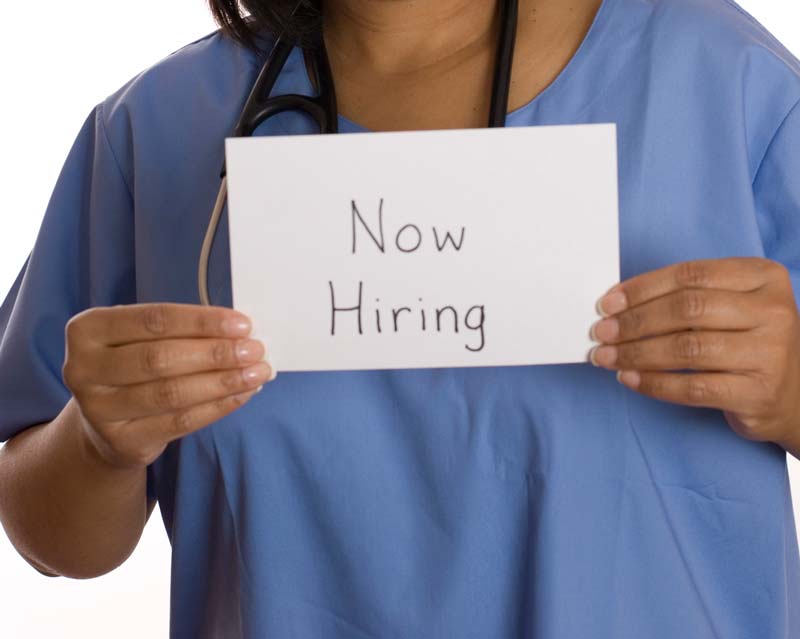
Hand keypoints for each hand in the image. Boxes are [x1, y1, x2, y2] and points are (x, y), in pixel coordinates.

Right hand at [62, 303, 274, 468]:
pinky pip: (180, 421)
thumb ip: (181, 331)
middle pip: (161, 358)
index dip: (202, 321)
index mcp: (88, 329)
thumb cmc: (134, 367)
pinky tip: (243, 394)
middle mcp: (83, 368)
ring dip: (223, 381)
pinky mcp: (121, 440)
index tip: (243, 324)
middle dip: (216, 353)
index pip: (154, 320)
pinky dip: (218, 406)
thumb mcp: (142, 339)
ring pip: (172, 393)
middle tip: (255, 350)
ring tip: (257, 372)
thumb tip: (241, 332)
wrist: (104, 424)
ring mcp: (98, 409)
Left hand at [588, 258, 799, 449]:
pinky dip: (654, 384)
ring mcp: (770, 353)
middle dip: (635, 322)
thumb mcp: (730, 306)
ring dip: (636, 354)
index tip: (607, 303)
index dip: (642, 288)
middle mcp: (773, 311)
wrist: (795, 394)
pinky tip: (629, 379)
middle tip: (601, 332)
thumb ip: (686, 297)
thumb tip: (617, 305)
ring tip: (606, 357)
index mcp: (763, 277)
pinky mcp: (758, 393)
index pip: (690, 275)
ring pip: (686, 349)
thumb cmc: (746, 341)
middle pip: (686, 310)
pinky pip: (693, 388)